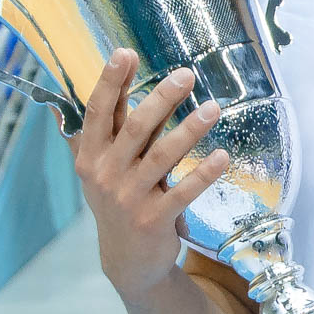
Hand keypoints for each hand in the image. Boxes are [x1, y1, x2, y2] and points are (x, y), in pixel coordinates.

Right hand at [65, 48, 228, 303]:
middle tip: (187, 74)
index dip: (112, 82)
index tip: (126, 53)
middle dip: (162, 98)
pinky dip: (203, 173)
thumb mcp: (102, 167)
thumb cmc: (118, 200)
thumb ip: (108, 130)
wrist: (127, 260)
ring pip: (162, 156)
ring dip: (190, 130)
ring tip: (214, 108)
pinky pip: (183, 192)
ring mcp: (129, 198)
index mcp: (90, 156)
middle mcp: (106, 174)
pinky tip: (223, 156)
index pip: (99, 112)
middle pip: (136, 129)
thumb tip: (105, 78)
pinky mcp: (154, 219)